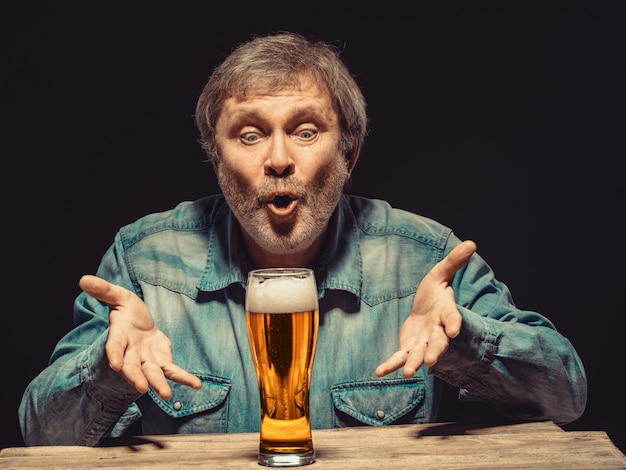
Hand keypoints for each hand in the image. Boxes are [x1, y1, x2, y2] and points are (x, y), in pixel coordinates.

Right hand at [79, 275, 201, 398]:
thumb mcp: (118, 296)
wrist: (141, 322)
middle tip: (142, 388)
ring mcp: (147, 360)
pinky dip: (184, 378)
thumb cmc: (127, 309)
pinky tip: (196, 385)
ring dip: (159, 384)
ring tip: (167, 396)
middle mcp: (131, 353)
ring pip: (152, 374)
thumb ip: (104, 290)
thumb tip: (83, 280)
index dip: (113, 354)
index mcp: (119, 336)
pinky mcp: (162, 361)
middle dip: (136, 377)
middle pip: (132, 367)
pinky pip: (173, 371)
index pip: (114, 346)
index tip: (113, 364)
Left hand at [375, 240, 476, 377]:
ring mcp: (423, 342)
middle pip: (438, 343)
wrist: (424, 311)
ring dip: (414, 363)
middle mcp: (437, 331)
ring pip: (419, 354)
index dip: (454, 323)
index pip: (452, 318)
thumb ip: (454, 262)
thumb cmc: (434, 293)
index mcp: (446, 313)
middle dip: (435, 351)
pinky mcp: (408, 347)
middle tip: (431, 361)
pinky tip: (379, 372)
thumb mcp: (440, 274)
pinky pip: (399, 357)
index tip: (455, 329)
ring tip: (409, 373)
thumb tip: (471, 242)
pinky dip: (390, 365)